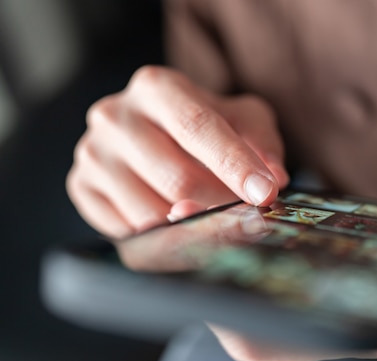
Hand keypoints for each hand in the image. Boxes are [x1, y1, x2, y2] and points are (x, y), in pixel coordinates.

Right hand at [67, 66, 288, 237]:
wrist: (159, 133)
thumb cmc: (208, 127)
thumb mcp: (245, 120)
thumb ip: (263, 142)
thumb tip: (273, 179)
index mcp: (156, 87)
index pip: (198, 127)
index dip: (235, 164)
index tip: (264, 193)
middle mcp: (115, 115)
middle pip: (177, 178)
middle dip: (220, 203)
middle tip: (245, 216)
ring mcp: (92, 153)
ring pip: (152, 213)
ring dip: (192, 227)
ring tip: (211, 217)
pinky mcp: (81, 188)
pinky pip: (128, 231)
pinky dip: (162, 237)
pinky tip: (177, 224)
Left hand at [204, 213, 376, 360]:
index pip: (301, 340)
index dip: (248, 318)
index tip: (202, 278)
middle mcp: (353, 323)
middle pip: (268, 319)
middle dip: (218, 280)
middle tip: (185, 220)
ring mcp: (346, 297)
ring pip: (269, 290)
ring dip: (229, 255)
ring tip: (197, 206)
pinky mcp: (343, 270)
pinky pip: (286, 264)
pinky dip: (258, 240)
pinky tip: (241, 205)